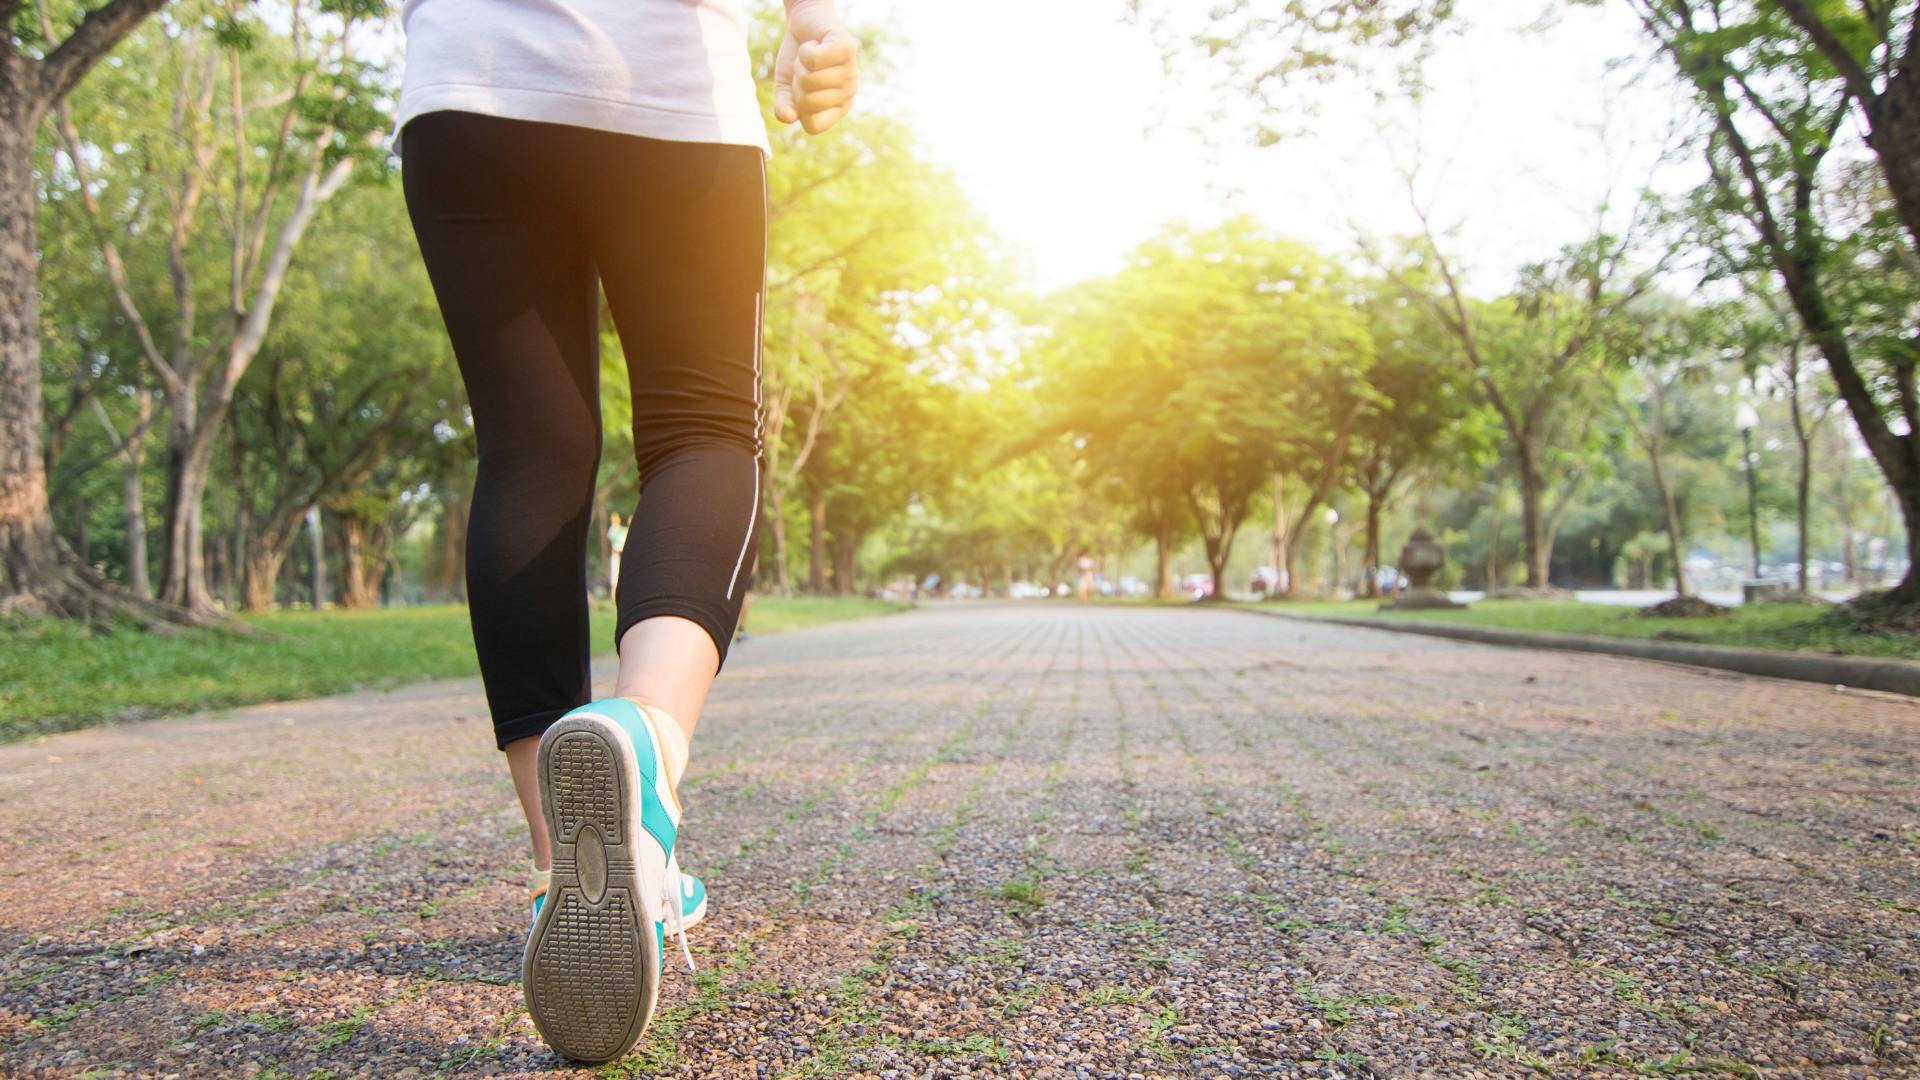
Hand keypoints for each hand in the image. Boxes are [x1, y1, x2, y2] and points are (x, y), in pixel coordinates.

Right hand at [774, 0, 858, 134]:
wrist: (804, 23)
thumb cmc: (797, 59)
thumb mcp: (786, 87)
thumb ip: (784, 106)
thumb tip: (787, 117)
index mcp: (837, 109)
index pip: (813, 126)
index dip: (798, 108)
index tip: (800, 91)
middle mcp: (848, 94)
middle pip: (809, 103)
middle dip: (796, 82)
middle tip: (805, 68)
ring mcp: (851, 72)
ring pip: (810, 79)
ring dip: (800, 63)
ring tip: (810, 55)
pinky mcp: (847, 48)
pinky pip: (814, 59)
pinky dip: (805, 50)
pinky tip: (814, 43)